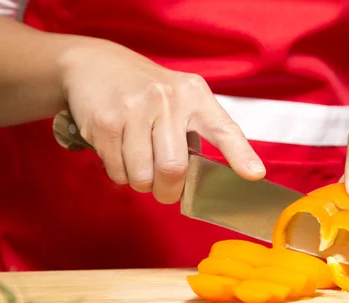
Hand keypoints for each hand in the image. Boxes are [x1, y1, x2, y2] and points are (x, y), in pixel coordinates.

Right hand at [60, 39, 265, 202]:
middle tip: (165, 192)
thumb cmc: (145, 91)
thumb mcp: (178, 98)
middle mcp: (168, 99)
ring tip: (140, 168)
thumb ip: (193, 132)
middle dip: (168, 191)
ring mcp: (135, 108)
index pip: (223, 129)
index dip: (241, 155)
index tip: (255, 175)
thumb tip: (199, 180)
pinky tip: (119, 155)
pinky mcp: (106, 122)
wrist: (94, 65)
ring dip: (141, 184)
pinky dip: (120, 175)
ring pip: (142, 175)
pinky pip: (117, 170)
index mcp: (194, 95)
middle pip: (174, 168)